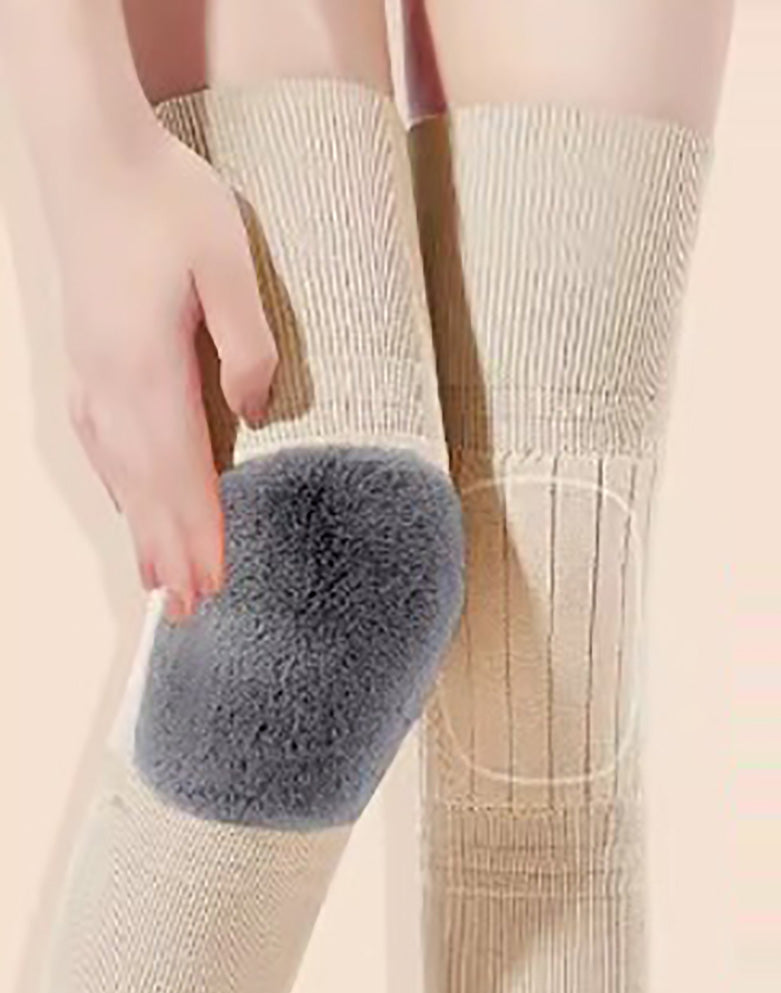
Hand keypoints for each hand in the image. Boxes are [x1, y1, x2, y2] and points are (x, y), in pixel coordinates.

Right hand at [58, 122, 276, 622]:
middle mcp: (110, 383)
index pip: (182, 470)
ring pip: (120, 471)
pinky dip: (117, 485)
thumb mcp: (229, 261)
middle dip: (172, 552)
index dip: (201, 530)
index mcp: (148, 366)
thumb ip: (247, 343)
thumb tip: (257, 414)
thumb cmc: (167, 200)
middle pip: (146, 486)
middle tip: (191, 612)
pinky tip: (126, 503)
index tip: (216, 582)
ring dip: (142, 529)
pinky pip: (99, 443)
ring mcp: (90, 373)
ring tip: (159, 583)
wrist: (94, 154)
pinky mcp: (85, 359)